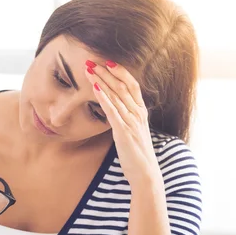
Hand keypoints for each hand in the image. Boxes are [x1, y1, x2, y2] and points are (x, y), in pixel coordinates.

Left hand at [84, 60, 161, 186]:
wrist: (145, 173)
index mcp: (141, 112)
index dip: (120, 72)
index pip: (132, 85)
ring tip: (90, 69)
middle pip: (122, 86)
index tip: (107, 61)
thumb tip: (113, 108)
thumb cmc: (137, 154)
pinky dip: (104, 98)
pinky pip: (113, 111)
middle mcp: (138, 113)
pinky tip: (95, 88)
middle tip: (92, 60)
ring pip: (116, 95)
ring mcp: (132, 122)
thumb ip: (126, 118)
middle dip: (106, 72)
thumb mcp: (133, 131)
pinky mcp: (124, 132)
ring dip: (102, 80)